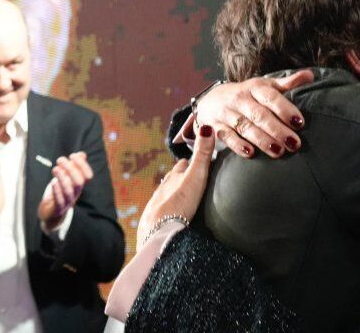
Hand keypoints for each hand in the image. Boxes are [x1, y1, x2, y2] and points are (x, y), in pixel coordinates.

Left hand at [38, 152, 92, 229]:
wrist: (52, 212)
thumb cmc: (61, 191)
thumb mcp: (68, 178)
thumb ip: (75, 166)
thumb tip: (81, 154)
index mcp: (80, 185)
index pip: (87, 175)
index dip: (82, 164)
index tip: (73, 156)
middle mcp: (76, 193)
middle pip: (79, 182)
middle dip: (70, 168)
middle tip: (60, 160)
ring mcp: (68, 201)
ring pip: (69, 191)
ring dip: (62, 178)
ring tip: (55, 169)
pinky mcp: (58, 208)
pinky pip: (59, 201)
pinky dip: (57, 191)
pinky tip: (53, 182)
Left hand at [138, 123, 216, 241]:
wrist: (158, 232)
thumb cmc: (179, 203)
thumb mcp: (195, 177)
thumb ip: (202, 155)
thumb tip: (207, 127)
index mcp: (174, 177)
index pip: (183, 164)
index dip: (191, 162)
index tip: (197, 161)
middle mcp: (162, 188)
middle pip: (172, 179)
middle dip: (181, 178)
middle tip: (191, 179)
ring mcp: (156, 205)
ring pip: (165, 195)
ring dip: (173, 195)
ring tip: (182, 198)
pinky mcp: (152, 222)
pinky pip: (160, 213)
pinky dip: (167, 211)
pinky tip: (171, 217)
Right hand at [195, 69, 312, 157]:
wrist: (211, 100)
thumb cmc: (246, 95)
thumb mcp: (264, 86)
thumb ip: (287, 83)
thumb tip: (311, 75)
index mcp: (254, 88)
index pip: (270, 97)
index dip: (285, 109)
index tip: (300, 122)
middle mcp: (240, 99)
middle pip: (259, 115)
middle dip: (277, 130)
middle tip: (294, 143)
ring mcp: (227, 113)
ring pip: (245, 127)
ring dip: (261, 140)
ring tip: (278, 151)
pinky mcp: (216, 127)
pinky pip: (227, 136)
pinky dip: (238, 145)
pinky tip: (250, 154)